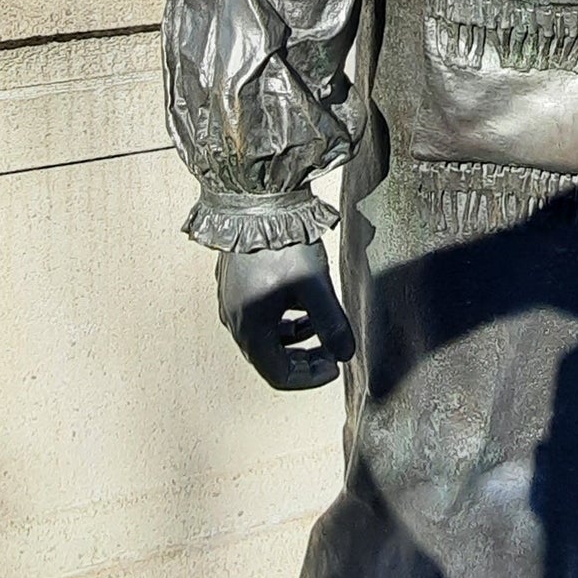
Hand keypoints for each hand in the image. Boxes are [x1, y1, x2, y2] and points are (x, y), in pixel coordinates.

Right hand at [217, 240, 355, 390]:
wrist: (255, 200)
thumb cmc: (284, 245)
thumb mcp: (315, 287)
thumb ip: (331, 324)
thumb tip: (345, 354)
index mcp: (250, 329)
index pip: (279, 375)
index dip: (311, 377)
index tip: (336, 366)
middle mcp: (234, 320)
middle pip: (270, 358)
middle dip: (304, 359)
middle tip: (332, 350)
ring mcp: (232, 301)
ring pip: (266, 335)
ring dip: (296, 338)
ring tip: (321, 323)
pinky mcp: (235, 284)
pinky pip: (260, 315)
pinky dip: (284, 319)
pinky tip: (304, 302)